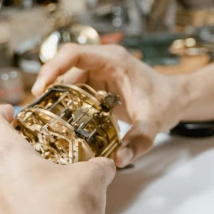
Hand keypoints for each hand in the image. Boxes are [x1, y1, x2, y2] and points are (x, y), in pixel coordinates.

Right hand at [32, 44, 188, 167]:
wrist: (177, 98)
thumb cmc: (166, 103)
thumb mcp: (153, 124)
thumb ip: (138, 141)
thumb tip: (119, 160)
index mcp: (114, 60)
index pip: (74, 53)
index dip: (52, 67)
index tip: (39, 89)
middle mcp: (104, 61)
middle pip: (65, 65)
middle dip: (48, 86)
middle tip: (36, 112)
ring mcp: (100, 70)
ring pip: (68, 78)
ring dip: (55, 96)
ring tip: (43, 119)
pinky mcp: (99, 82)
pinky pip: (75, 87)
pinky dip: (65, 101)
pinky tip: (59, 121)